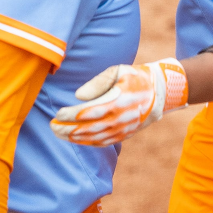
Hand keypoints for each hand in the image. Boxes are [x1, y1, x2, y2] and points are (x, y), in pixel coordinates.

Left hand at [50, 58, 187, 145]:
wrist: (160, 92)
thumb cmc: (136, 77)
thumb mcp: (119, 71)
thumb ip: (98, 82)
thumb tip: (78, 96)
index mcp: (118, 101)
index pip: (89, 112)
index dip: (71, 115)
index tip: (58, 114)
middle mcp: (120, 118)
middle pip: (89, 128)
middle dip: (68, 129)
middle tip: (52, 127)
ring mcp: (123, 129)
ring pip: (95, 137)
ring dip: (75, 138)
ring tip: (59, 134)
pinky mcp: (125, 134)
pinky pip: (104, 142)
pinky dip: (88, 142)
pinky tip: (77, 139)